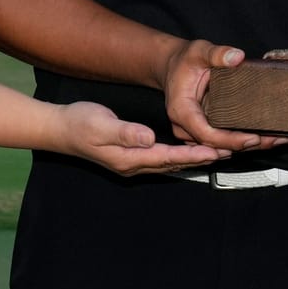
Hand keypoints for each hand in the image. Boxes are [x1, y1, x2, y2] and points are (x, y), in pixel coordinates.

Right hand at [55, 101, 223, 175]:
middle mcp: (134, 165)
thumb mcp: (101, 124)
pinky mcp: (131, 157)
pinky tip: (189, 151)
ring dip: (193, 159)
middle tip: (226, 153)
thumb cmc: (80, 123)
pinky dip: (179, 156)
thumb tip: (148, 137)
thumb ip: (125, 132)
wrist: (61, 130)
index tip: (213, 151)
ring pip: (170, 164)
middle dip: (200, 159)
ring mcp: (132, 164)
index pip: (167, 157)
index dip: (191, 155)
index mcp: (129, 158)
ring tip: (216, 153)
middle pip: (174, 164)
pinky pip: (162, 159)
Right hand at [160, 39, 287, 153]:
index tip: (252, 138)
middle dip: (247, 146)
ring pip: (222, 149)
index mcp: (182, 111)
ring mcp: (194, 133)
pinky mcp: (205, 133)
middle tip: (276, 140)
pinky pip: (223, 143)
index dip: (230, 140)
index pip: (206, 134)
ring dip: (250, 147)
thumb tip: (236, 57)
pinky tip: (267, 138)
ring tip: (278, 140)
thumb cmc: (184, 60)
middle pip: (217, 147)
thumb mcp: (198, 51)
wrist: (173, 66)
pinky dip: (244, 142)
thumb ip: (216, 53)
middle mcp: (186, 127)